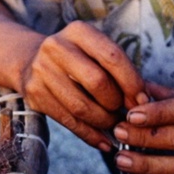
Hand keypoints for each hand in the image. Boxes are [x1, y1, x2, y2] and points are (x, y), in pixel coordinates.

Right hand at [18, 20, 146, 151]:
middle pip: (97, 82)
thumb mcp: (94, 51)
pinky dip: (90, 136)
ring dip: (104, 122)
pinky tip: (104, 142)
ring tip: (114, 125)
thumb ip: (118, 71)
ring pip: (82, 106)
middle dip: (116, 103)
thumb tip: (143, 102)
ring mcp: (42, 71)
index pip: (112, 56)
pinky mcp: (34, 94)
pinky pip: (69, 121)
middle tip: (126, 113)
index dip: (132, 81)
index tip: (143, 100)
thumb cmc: (76, 58)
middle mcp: (56, 47)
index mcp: (78, 31)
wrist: (30, 61)